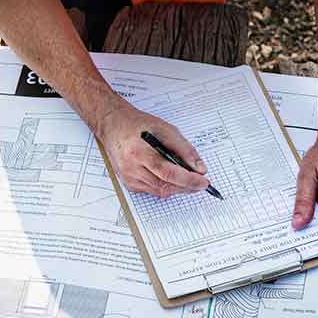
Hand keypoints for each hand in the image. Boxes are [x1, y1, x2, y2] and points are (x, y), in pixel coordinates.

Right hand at [95, 102, 209, 197]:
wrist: (114, 126)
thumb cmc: (138, 125)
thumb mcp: (166, 130)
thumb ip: (184, 149)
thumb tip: (199, 168)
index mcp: (140, 152)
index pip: (168, 173)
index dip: (188, 180)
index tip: (203, 181)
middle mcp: (132, 168)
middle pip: (165, 186)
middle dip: (186, 187)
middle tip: (200, 183)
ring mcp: (129, 178)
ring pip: (160, 192)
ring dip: (177, 188)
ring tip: (188, 179)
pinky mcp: (129, 184)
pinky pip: (152, 191)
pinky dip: (165, 186)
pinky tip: (169, 178)